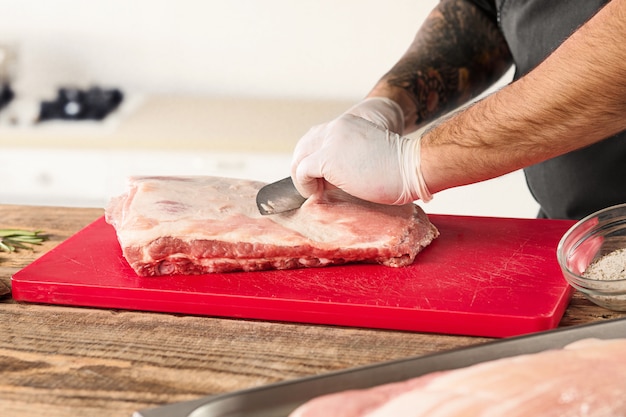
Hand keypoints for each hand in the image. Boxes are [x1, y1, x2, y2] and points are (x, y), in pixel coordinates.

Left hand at [291, 98, 431, 204]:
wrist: (413, 167)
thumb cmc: (402, 170)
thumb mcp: (371, 156)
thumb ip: (351, 160)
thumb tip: (332, 181)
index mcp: (349, 124)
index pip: (319, 138)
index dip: (315, 158)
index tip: (323, 179)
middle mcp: (337, 129)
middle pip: (304, 145)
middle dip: (303, 166)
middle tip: (314, 187)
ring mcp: (331, 142)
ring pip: (300, 158)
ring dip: (303, 177)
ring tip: (316, 192)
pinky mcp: (328, 158)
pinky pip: (302, 171)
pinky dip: (304, 186)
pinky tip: (316, 194)